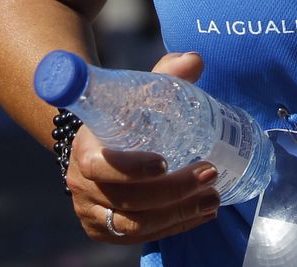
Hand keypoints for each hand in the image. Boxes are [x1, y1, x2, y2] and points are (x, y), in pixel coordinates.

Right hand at [65, 51, 221, 243]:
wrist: (96, 144)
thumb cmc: (122, 117)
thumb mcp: (137, 93)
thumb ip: (165, 75)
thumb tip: (194, 60)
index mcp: (85, 148)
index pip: (100, 166)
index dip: (130, 168)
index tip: (164, 162)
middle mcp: (83, 185)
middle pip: (126, 199)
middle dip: (172, 191)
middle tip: (209, 173)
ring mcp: (92, 212)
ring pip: (135, 224)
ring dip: (178, 213)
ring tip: (213, 197)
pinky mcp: (104, 231)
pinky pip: (140, 236)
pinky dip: (174, 227)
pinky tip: (202, 213)